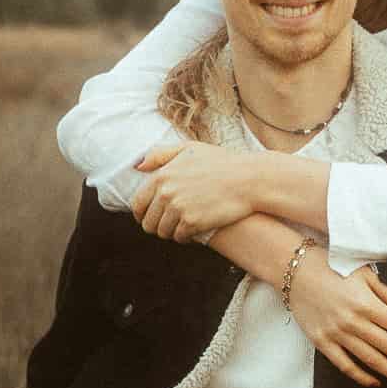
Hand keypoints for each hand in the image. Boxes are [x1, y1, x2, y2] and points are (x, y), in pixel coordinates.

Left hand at [132, 143, 255, 241]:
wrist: (248, 179)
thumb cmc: (222, 162)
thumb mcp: (190, 149)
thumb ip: (161, 155)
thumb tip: (138, 166)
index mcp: (161, 176)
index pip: (138, 203)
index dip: (141, 214)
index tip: (148, 218)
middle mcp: (166, 193)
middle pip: (148, 222)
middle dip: (156, 226)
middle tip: (168, 226)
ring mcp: (178, 209)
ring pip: (162, 232)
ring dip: (170, 233)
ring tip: (181, 228)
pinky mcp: (192, 223)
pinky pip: (179, 237)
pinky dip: (184, 237)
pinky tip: (193, 232)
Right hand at [288, 254, 386, 387]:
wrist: (293, 269)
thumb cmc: (332, 267)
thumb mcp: (366, 274)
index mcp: (367, 303)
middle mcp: (353, 322)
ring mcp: (336, 334)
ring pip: (371, 360)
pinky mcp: (321, 342)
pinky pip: (345, 365)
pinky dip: (361, 376)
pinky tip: (376, 382)